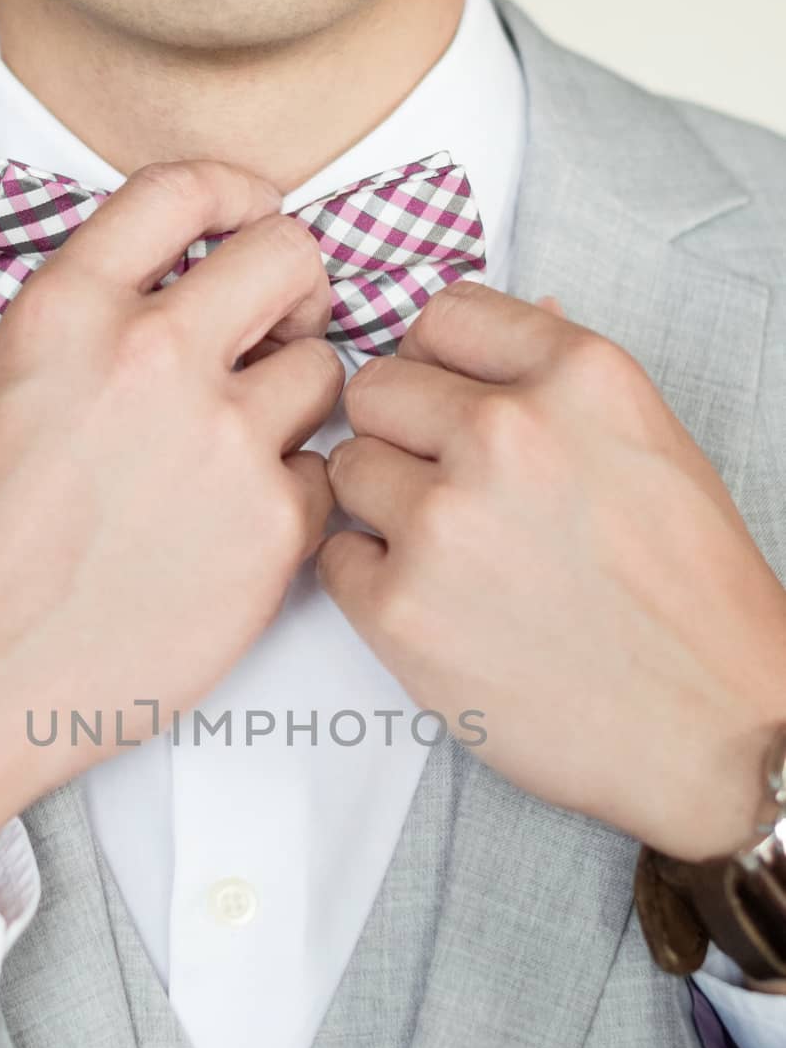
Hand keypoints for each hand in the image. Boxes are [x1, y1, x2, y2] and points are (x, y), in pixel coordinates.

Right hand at [0, 162, 342, 867]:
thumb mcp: (10, 385)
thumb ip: (97, 320)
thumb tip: (192, 288)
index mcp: (71, 309)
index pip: (184, 190)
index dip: (237, 195)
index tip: (254, 217)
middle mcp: (152, 356)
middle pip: (289, 256)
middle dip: (296, 287)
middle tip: (281, 331)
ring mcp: (221, 442)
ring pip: (325, 369)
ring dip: (296, 400)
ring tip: (238, 454)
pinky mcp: (271, 528)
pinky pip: (323, 475)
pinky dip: (292, 495)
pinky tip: (233, 530)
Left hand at [319, 282, 785, 860]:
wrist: (711, 732)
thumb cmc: (691, 602)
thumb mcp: (651, 449)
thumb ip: (562, 385)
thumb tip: (505, 326)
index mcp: (578, 378)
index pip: (443, 315)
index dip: (437, 364)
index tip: (446, 403)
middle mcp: (506, 434)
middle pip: (376, 389)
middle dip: (399, 434)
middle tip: (443, 489)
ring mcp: (443, 521)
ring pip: (347, 469)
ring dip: (381, 507)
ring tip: (449, 556)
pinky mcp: (399, 608)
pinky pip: (336, 556)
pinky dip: (368, 579)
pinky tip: (434, 606)